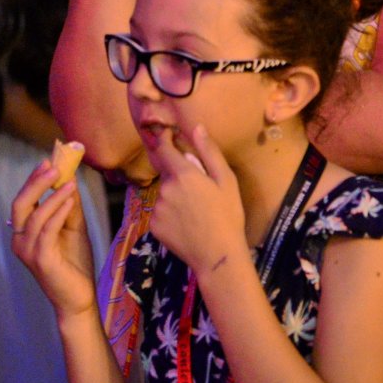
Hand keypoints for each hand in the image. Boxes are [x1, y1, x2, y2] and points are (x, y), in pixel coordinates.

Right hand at [10, 158, 98, 320]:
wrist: (78, 297)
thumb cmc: (74, 263)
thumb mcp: (73, 229)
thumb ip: (69, 208)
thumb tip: (70, 180)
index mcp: (24, 232)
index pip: (25, 201)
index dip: (34, 180)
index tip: (49, 160)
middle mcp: (20, 240)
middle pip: (21, 204)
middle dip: (36, 182)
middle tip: (53, 164)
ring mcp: (27, 251)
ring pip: (35, 216)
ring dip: (53, 196)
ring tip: (69, 181)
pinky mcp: (40, 259)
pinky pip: (47, 230)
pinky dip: (58, 212)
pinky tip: (71, 199)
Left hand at [146, 123, 248, 279]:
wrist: (217, 254)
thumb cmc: (228, 215)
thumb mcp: (226, 181)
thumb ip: (210, 153)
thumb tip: (196, 127)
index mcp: (183, 174)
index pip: (164, 149)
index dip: (163, 140)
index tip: (167, 136)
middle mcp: (165, 188)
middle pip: (167, 173)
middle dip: (179, 175)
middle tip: (200, 190)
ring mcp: (157, 208)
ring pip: (164, 193)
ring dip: (175, 195)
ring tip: (196, 210)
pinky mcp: (154, 225)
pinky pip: (161, 212)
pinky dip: (171, 213)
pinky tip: (187, 223)